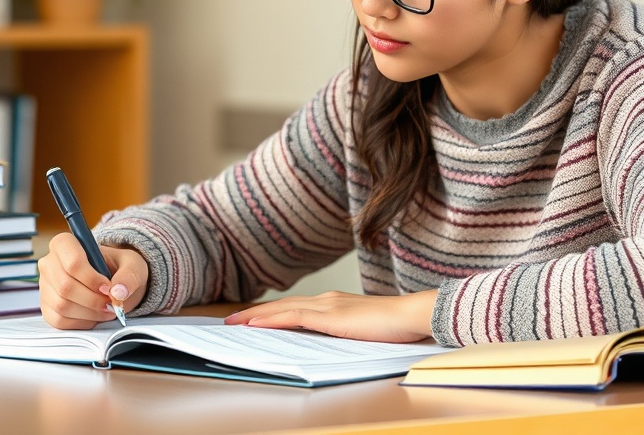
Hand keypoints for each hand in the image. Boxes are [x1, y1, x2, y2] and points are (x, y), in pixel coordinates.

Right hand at [38, 232, 148, 328]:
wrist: (113, 282)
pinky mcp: (47, 307)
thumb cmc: (120, 268)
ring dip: (89, 312)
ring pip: (62, 305)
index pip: (72, 261)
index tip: (108, 287)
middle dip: (93, 299)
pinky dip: (81, 323)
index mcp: (65, 244)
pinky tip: (94, 315)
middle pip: (66, 286)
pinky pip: (59, 321)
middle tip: (111, 303)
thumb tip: (117, 293)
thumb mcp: (133, 265)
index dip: (91, 278)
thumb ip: (128, 276)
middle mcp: (49, 264)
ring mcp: (46, 287)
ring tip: (106, 309)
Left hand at [224, 290, 437, 342]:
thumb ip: (345, 333)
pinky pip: (292, 317)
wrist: (412, 316)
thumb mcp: (363, 331)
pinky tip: (255, 325)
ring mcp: (327, 305)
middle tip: (231, 320)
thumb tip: (328, 343)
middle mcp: (327, 300)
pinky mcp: (330, 315)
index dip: (271, 313)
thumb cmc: (395, 327)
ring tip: (234, 323)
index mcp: (335, 304)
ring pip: (282, 309)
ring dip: (256, 316)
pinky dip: (271, 320)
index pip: (295, 307)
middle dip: (255, 313)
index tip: (251, 319)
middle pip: (283, 306)